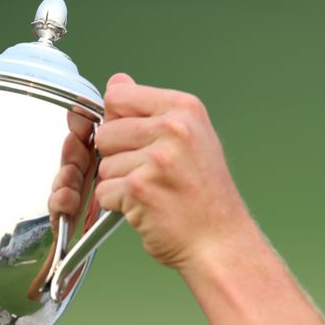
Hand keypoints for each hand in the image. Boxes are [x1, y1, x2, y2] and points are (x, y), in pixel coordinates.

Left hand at [93, 73, 253, 269]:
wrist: (222, 242)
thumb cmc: (207, 197)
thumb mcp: (190, 140)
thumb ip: (151, 111)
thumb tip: (117, 81)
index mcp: (185, 109)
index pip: (119, 96)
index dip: (120, 121)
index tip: (141, 141)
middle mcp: (174, 129)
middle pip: (106, 131)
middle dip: (118, 156)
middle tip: (152, 175)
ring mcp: (157, 159)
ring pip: (103, 164)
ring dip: (120, 184)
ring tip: (155, 193)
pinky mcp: (140, 189)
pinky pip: (105, 191)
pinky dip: (119, 206)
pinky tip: (148, 209)